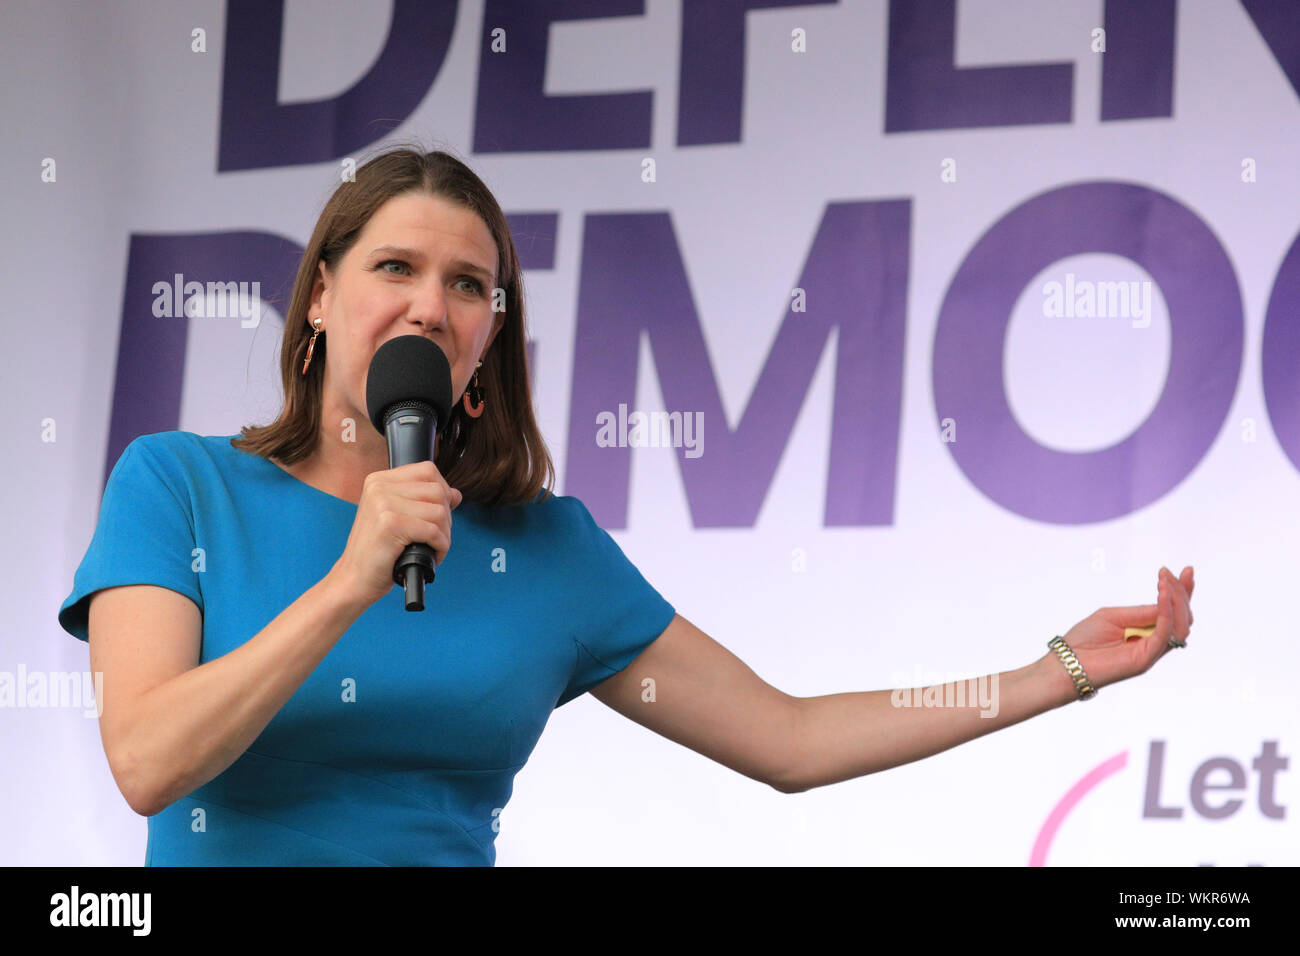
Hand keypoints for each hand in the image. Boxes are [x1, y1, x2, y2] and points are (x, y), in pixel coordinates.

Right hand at [328, 460, 462, 608]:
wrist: (353, 579)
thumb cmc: (377, 552)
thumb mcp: (397, 518)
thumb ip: (422, 501)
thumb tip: (455, 494)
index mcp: (379, 480)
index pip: (427, 470)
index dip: (443, 492)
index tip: (438, 514)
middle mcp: (379, 487)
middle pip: (437, 490)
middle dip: (446, 517)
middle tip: (435, 537)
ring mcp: (383, 504)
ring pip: (439, 511)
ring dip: (444, 534)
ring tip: (432, 547)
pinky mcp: (391, 524)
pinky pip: (434, 531)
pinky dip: (440, 547)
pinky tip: (430, 556)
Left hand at [1052, 566, 1194, 692]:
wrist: (1068, 662)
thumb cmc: (1085, 640)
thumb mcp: (1113, 616)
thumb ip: (1140, 612)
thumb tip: (1165, 601)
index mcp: (1146, 631)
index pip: (1172, 610)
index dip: (1182, 591)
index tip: (1187, 570)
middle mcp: (1154, 642)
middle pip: (1182, 617)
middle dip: (1181, 593)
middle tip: (1169, 573)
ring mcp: (1152, 651)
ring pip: (1180, 626)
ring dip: (1175, 601)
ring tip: (1164, 583)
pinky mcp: (1146, 659)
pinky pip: (1164, 635)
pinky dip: (1166, 614)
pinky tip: (1162, 596)